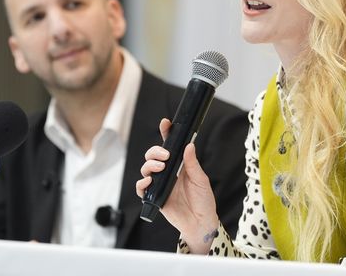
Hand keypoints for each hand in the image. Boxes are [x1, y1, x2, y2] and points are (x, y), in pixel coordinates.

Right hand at [136, 118, 218, 253]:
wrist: (200, 222)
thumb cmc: (203, 201)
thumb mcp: (201, 180)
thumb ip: (192, 163)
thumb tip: (189, 145)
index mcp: (179, 165)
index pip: (170, 146)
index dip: (166, 133)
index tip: (166, 123)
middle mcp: (167, 173)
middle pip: (153, 156)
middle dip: (155, 151)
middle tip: (164, 155)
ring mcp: (160, 184)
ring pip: (145, 169)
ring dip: (149, 165)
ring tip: (160, 168)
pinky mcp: (154, 197)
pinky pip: (141, 189)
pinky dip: (142, 183)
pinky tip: (149, 181)